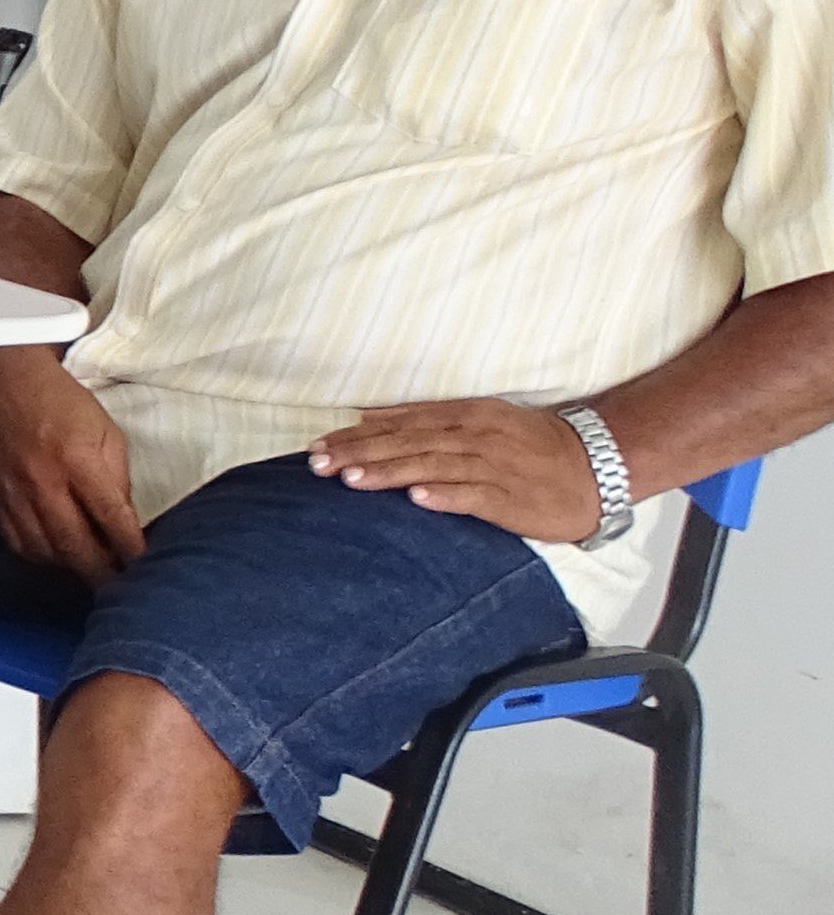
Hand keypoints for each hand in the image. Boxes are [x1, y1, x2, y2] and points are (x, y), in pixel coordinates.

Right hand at [0, 348, 145, 582]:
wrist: (5, 382)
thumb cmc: (62, 403)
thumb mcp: (107, 432)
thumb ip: (117, 478)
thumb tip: (124, 523)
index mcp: (78, 459)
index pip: (111, 518)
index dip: (130, 549)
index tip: (144, 568)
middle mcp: (43, 482)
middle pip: (75, 545)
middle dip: (101, 572)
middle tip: (120, 588)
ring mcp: (14, 493)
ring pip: (44, 551)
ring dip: (70, 567)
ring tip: (90, 570)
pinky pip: (17, 543)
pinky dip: (40, 557)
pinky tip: (55, 555)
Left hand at [310, 398, 603, 541]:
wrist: (598, 465)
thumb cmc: (532, 445)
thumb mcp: (478, 420)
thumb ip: (425, 419)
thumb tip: (368, 416)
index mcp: (466, 415)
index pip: (401, 424)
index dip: (357, 436)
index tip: (318, 446)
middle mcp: (477, 436)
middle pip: (408, 443)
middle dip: (360, 453)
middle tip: (317, 464)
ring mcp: (495, 466)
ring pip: (433, 467)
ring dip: (391, 473)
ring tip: (351, 479)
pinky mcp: (512, 497)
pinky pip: (475, 496)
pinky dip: (446, 495)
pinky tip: (418, 498)